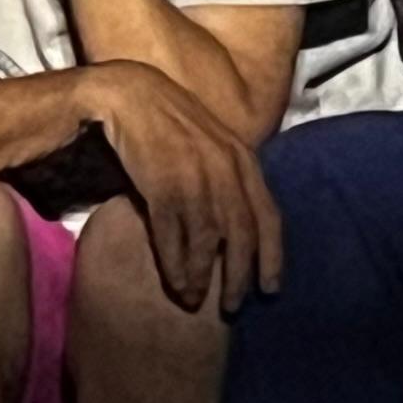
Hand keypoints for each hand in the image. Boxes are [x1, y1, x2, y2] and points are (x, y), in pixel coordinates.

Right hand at [84, 59, 283, 314]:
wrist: (130, 96)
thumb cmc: (170, 125)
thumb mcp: (211, 148)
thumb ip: (229, 180)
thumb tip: (239, 224)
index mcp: (243, 158)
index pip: (269, 215)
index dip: (272, 255)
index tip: (271, 288)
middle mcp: (226, 167)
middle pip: (242, 233)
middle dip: (238, 274)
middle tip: (232, 306)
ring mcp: (195, 174)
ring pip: (207, 238)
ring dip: (202, 275)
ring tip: (195, 301)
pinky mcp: (162, 180)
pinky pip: (173, 232)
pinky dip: (174, 262)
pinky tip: (174, 283)